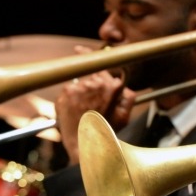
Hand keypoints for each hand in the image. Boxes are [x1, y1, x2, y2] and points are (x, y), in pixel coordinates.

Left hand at [55, 46, 135, 163]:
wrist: (85, 145)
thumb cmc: (106, 132)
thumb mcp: (125, 117)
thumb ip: (129, 98)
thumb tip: (127, 86)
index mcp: (112, 87)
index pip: (103, 64)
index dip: (91, 56)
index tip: (80, 50)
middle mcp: (96, 83)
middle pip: (91, 73)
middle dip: (90, 83)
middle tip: (90, 98)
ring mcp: (79, 87)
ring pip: (79, 82)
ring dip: (81, 92)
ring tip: (84, 109)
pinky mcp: (66, 93)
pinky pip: (68, 90)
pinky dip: (70, 98)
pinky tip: (75, 110)